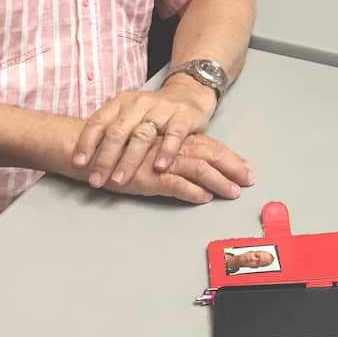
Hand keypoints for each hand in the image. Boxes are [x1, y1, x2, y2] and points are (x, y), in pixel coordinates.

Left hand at [72, 80, 215, 188]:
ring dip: (129, 160)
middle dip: (105, 159)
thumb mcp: (128, 116)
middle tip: (96, 180)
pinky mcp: (183, 117)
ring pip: (142, 135)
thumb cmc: (152, 112)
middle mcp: (139, 104)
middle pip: (117, 132)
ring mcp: (161, 109)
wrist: (188, 94)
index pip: (98, 122)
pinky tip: (159, 167)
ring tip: (120, 180)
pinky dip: (166, 151)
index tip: (78, 164)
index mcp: (120, 103)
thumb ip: (110, 133)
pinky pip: (174, 135)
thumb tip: (83, 161)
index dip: (86, 143)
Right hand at [114, 134, 253, 202]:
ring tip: (232, 192)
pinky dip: (190, 191)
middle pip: (209, 154)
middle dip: (232, 168)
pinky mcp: (146, 177)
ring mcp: (158, 161)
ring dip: (217, 181)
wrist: (87, 148)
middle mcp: (170, 147)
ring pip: (196, 169)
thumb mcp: (151, 148)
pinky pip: (173, 184)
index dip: (230, 158)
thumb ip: (173, 154)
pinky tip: (203, 197)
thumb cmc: (120, 150)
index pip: (209, 145)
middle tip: (250, 180)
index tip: (247, 170)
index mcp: (173, 138)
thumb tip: (197, 170)